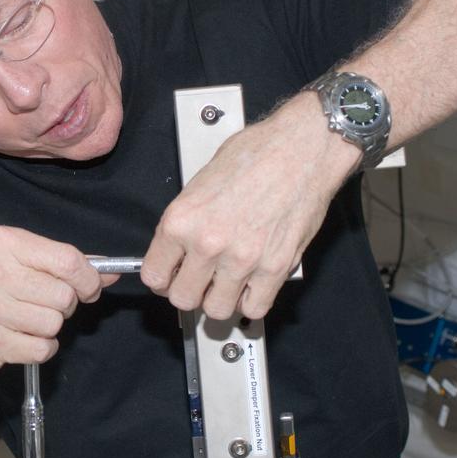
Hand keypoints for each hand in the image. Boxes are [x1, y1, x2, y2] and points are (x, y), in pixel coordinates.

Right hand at [0, 226, 117, 375]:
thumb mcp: (18, 261)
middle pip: (65, 295)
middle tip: (40, 304)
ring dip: (48, 328)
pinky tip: (19, 338)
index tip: (88, 288)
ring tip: (23, 320)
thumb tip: (109, 273)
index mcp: (3, 242)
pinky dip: (40, 348)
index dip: (88, 279)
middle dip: (63, 305)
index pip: (68, 260)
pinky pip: (42, 348)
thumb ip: (64, 265)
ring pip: (54, 324)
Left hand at [140, 92, 359, 319]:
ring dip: (218, 300)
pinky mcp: (275, 268)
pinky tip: (250, 286)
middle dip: (188, 292)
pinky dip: (250, 302)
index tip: (169, 277)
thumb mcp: (202, 180)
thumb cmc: (258, 152)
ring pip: (216, 310)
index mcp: (182, 219)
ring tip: (225, 283)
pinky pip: (254, 307)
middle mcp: (208, 243)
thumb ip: (188, 219)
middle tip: (197, 281)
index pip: (154, 275)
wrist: (302, 148)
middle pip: (182, 299)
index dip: (162, 279)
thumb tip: (178, 245)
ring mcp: (242, 259)